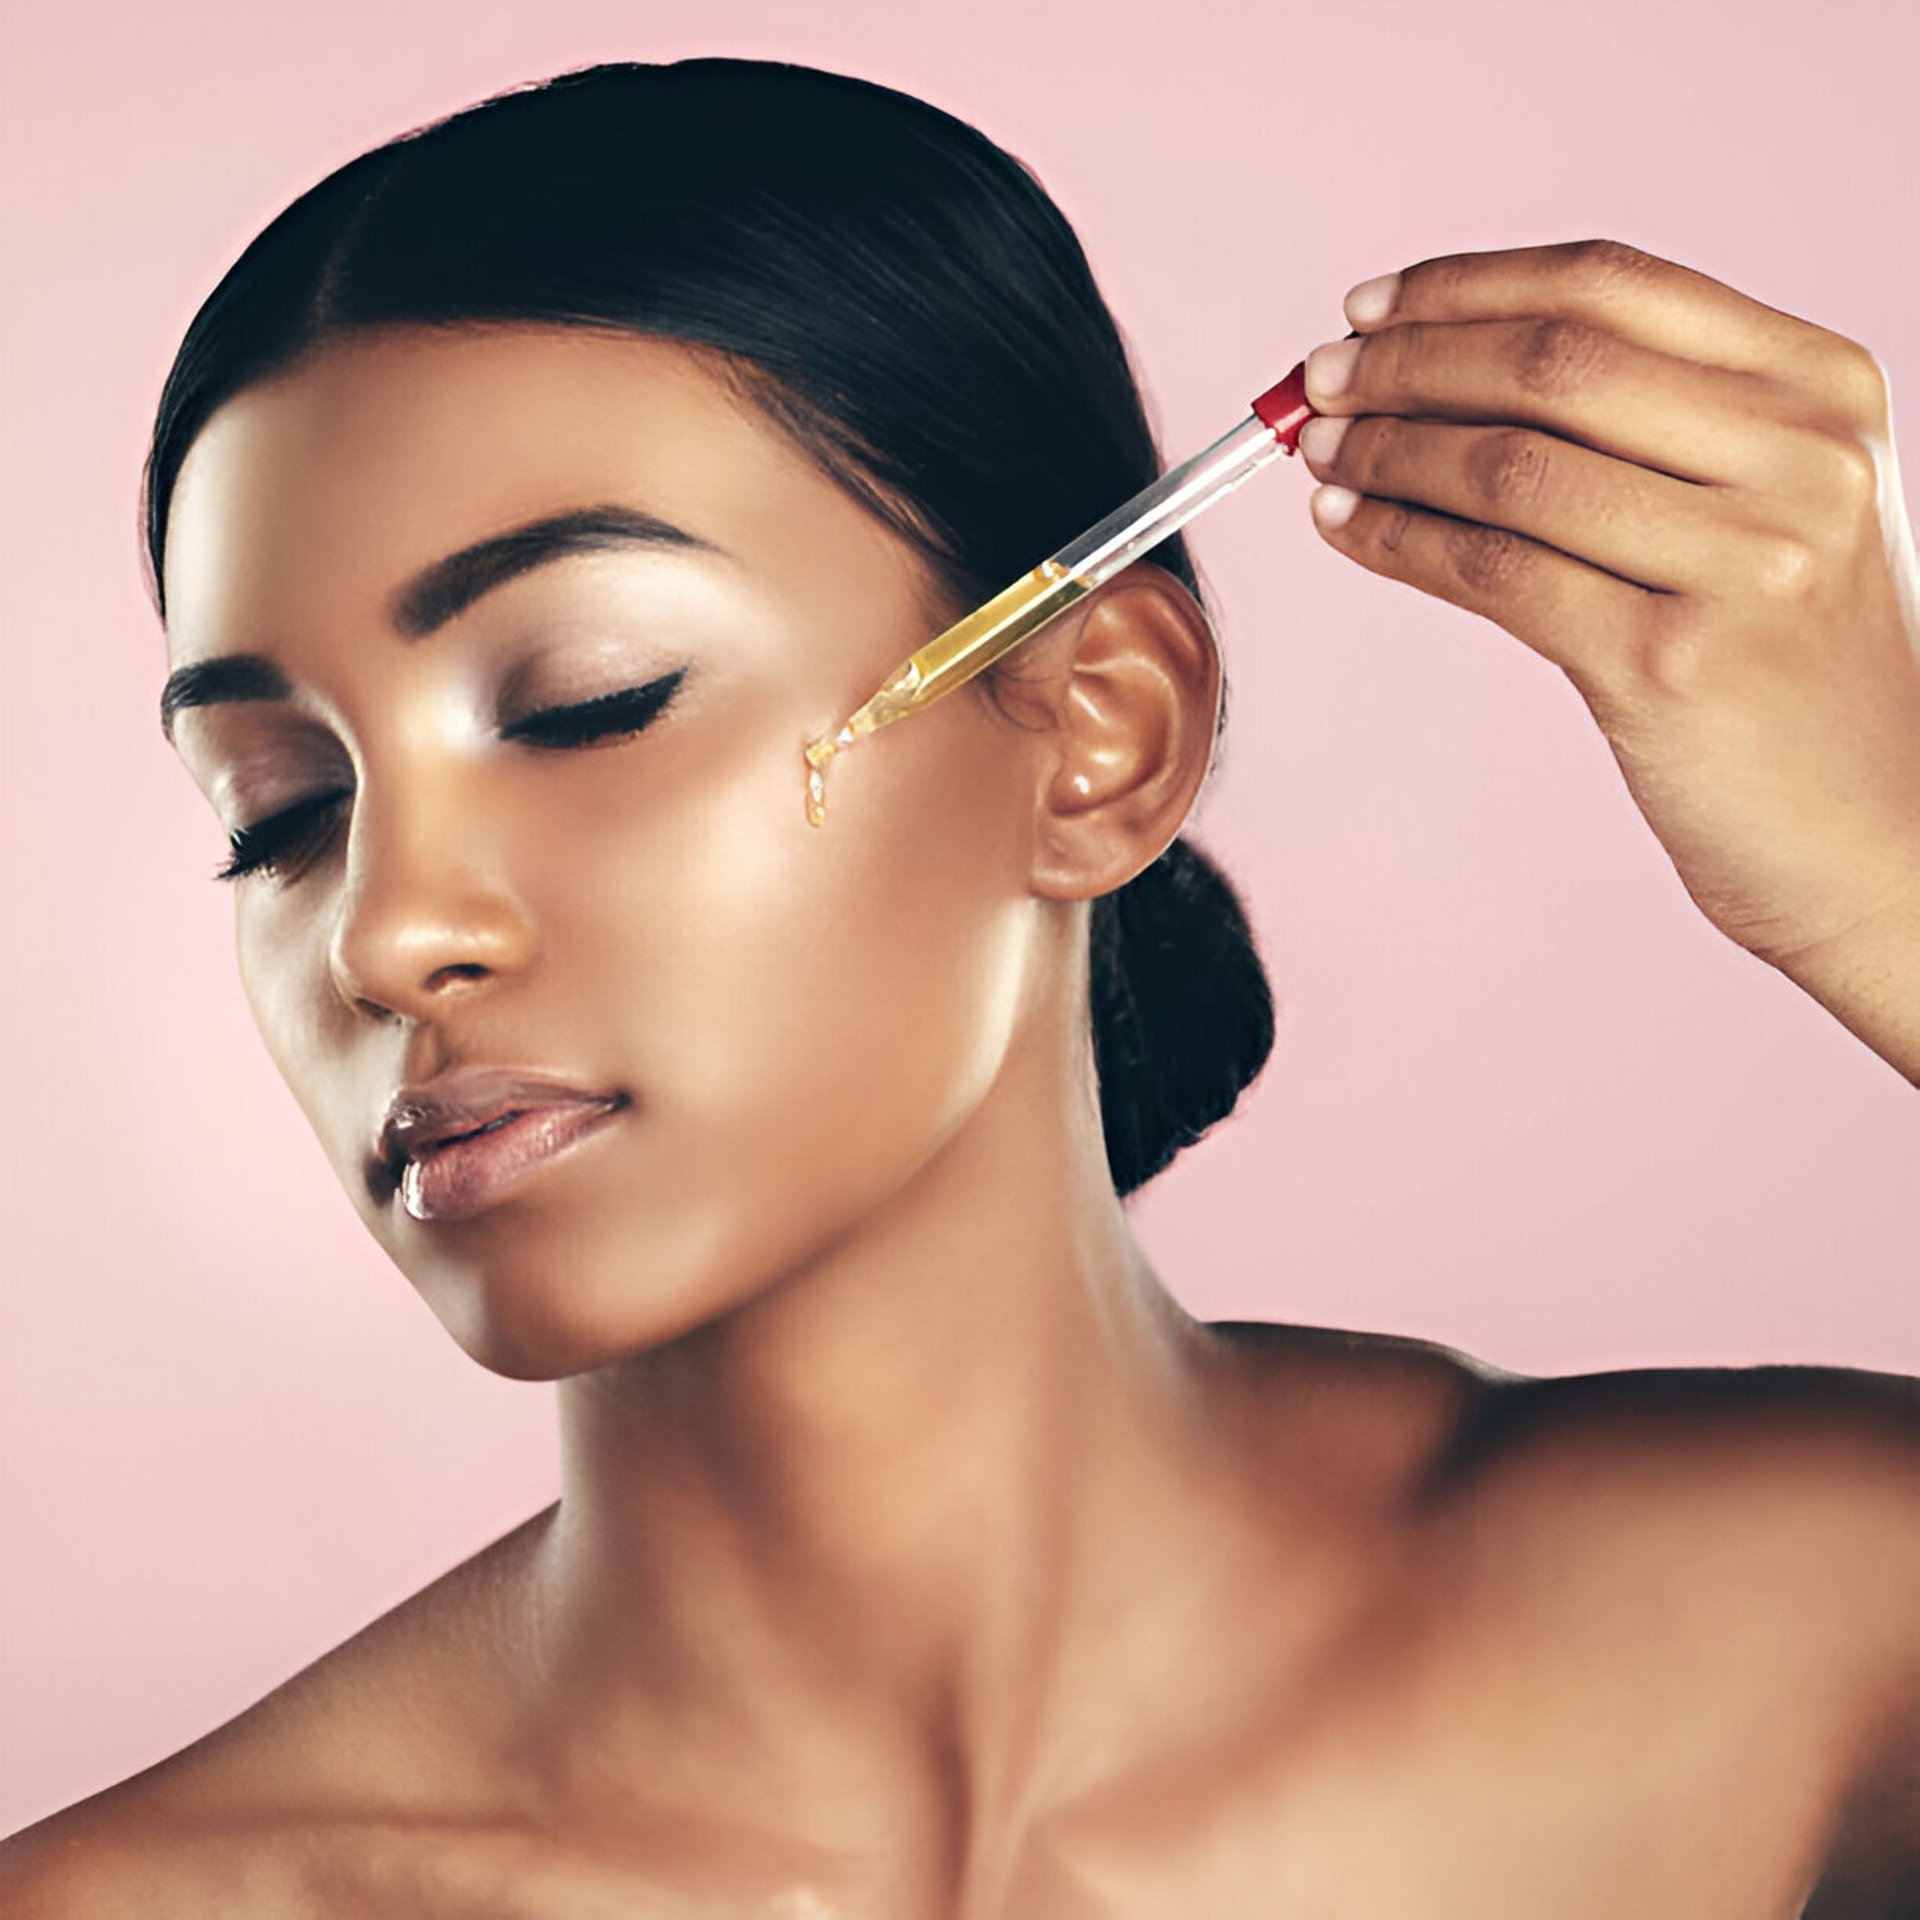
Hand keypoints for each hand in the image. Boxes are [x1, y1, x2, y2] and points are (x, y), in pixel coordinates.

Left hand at [1295, 241, 1919, 1014]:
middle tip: (1317, 379)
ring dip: (1386, 452)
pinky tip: (1343, 527)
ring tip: (1318, 455)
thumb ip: (1655, 427)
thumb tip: (1445, 366)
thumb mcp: (1773, 509)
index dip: (1466, 286)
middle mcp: (1798, 457)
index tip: (1368, 304)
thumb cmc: (1794, 665)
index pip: (1611, 286)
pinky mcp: (1668, 664)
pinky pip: (1491, 572)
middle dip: (1407, 361)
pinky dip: (1396, 538)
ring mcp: (1742, 561)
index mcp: (1822, 386)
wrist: (1881, 830)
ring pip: (1508, 466)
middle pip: (1550, 363)